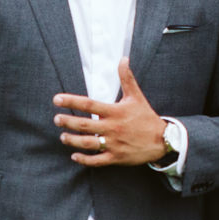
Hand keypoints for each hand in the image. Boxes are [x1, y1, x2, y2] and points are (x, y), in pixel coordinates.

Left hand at [55, 59, 170, 166]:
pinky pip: (97, 160)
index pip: (89, 104)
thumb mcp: (136, 96)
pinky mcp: (116, 157)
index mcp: (115, 112)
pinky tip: (74, 156)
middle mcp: (112, 127)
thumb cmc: (146, 117)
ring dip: (73, 140)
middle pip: (85, 125)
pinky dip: (84, 159)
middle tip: (56, 119)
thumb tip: (123, 58)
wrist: (162, 140)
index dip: (71, 101)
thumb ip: (127, 78)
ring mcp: (114, 144)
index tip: (57, 99)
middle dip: (68, 122)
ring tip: (62, 136)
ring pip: (88, 143)